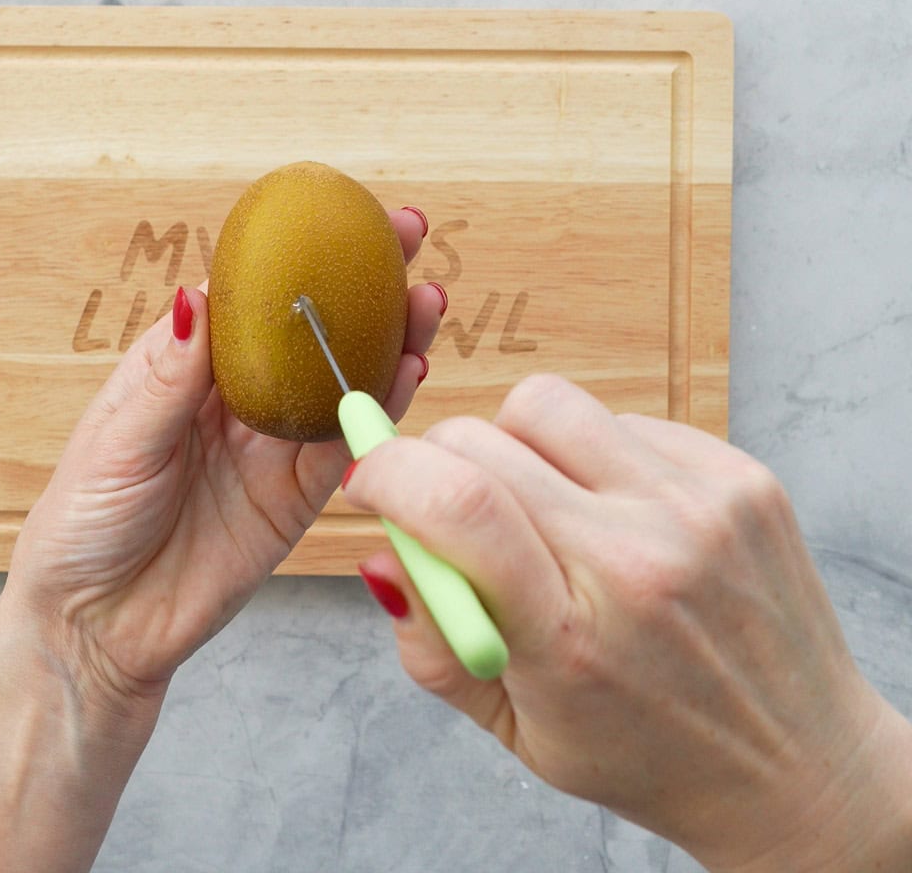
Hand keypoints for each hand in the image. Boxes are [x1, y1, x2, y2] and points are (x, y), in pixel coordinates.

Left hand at [5, 207, 442, 706]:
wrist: (94, 626)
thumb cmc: (83, 523)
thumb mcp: (116, 441)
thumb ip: (169, 376)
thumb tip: (196, 295)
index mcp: (186, 366)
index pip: (252, 293)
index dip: (298, 251)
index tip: (344, 211)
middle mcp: (238, 397)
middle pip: (312, 328)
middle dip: (364, 281)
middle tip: (411, 236)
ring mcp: (271, 446)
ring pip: (341, 382)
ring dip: (388, 340)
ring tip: (427, 303)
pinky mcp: (296, 498)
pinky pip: (345, 449)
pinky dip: (378, 412)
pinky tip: (408, 373)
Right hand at [342, 375, 911, 872]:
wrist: (798, 765)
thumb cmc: (649, 753)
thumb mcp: (517, 729)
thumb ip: (432, 643)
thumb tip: (383, 550)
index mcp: (572, 639)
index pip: (457, 504)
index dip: (390, 471)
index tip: (370, 480)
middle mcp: (640, 559)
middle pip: (485, 439)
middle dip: (436, 460)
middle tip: (448, 503)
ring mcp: (698, 508)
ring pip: (545, 404)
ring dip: (512, 443)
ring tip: (538, 502)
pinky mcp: (738, 476)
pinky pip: (619, 417)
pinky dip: (588, 453)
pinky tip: (610, 509)